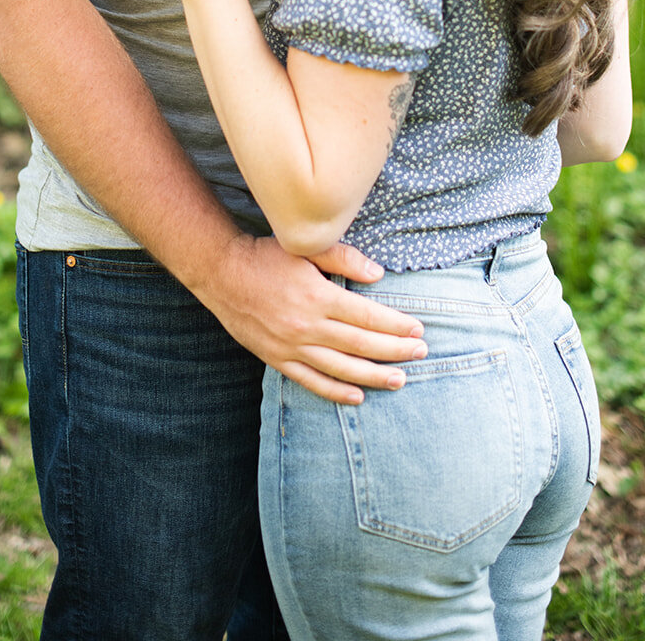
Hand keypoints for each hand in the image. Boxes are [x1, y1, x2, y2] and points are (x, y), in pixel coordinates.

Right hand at [198, 232, 426, 404]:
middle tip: (421, 353)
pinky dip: (336, 392)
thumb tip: (379, 275)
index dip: (396, 325)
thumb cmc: (267, 256)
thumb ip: (343, 258)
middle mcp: (307, 326)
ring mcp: (292, 347)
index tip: (418, 329)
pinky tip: (358, 397)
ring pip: (341, 368)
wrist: (223, 275)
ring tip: (400, 379)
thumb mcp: (305, 248)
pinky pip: (312, 381)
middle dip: (395, 350)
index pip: (367, 316)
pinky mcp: (278, 359)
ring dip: (374, 376)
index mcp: (317, 296)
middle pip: (361, 344)